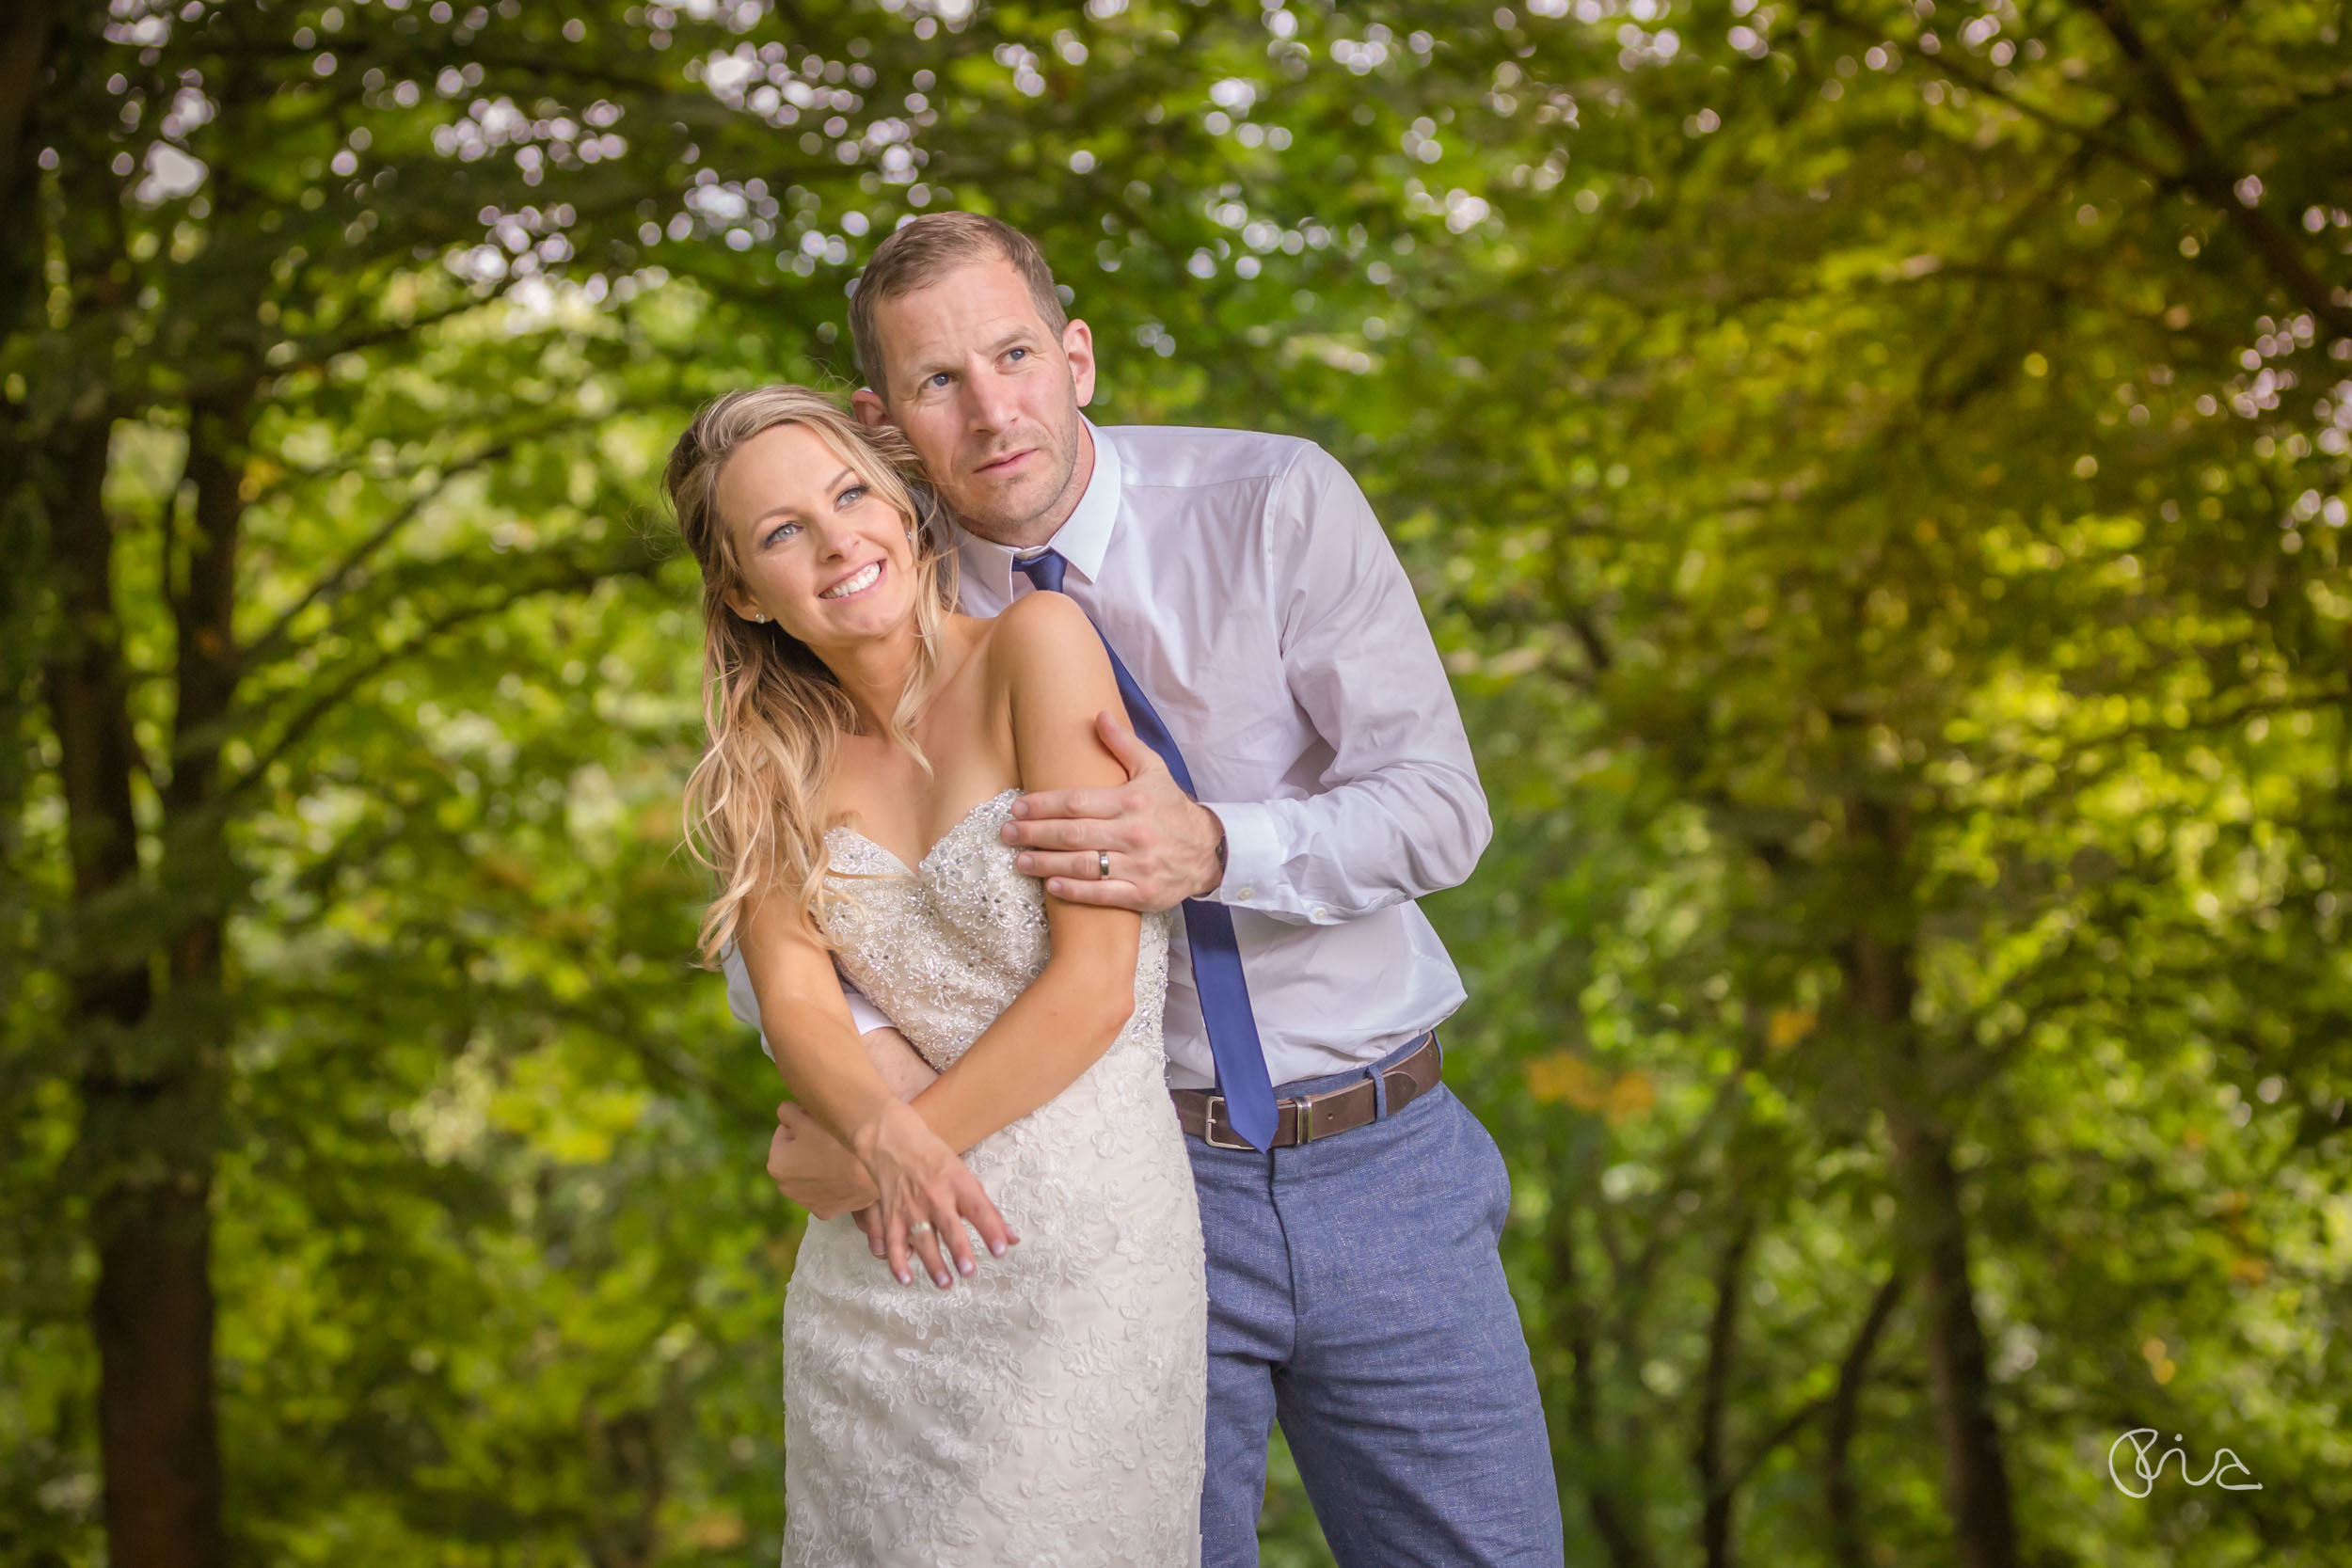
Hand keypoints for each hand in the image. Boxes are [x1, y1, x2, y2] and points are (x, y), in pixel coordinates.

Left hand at [767, 1102, 877, 1219]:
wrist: (874, 1168)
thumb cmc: (837, 1140)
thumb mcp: (807, 1116)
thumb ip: (786, 1111)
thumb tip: (785, 1113)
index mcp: (777, 1164)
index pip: (785, 1133)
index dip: (802, 1124)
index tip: (819, 1127)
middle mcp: (786, 1188)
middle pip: (796, 1156)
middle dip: (808, 1147)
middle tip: (830, 1141)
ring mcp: (806, 1203)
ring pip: (809, 1174)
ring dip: (819, 1165)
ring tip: (839, 1157)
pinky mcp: (825, 1211)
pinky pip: (824, 1191)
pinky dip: (831, 1183)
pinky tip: (843, 1174)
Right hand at [855, 1100, 1017, 1289]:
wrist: (893, 1142)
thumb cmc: (936, 1160)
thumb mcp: (966, 1177)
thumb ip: (988, 1211)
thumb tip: (1012, 1238)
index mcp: (958, 1184)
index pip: (978, 1208)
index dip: (991, 1229)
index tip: (1001, 1250)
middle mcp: (935, 1196)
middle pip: (949, 1226)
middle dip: (958, 1249)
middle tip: (969, 1271)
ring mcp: (911, 1207)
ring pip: (922, 1239)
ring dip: (933, 1263)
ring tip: (945, 1283)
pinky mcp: (892, 1215)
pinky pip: (894, 1242)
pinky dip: (897, 1262)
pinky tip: (905, 1279)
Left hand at [1002, 710, 1223, 912]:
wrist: (1209, 850)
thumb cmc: (1172, 809)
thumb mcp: (1154, 770)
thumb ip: (1124, 745)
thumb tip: (1098, 716)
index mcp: (1132, 800)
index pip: (1077, 802)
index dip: (1043, 805)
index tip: (1018, 808)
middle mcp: (1134, 833)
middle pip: (1073, 833)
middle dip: (1034, 834)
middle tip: (1007, 834)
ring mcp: (1139, 865)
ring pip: (1083, 865)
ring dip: (1046, 864)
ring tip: (1020, 860)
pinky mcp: (1143, 893)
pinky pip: (1103, 894)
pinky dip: (1075, 891)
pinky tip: (1051, 886)